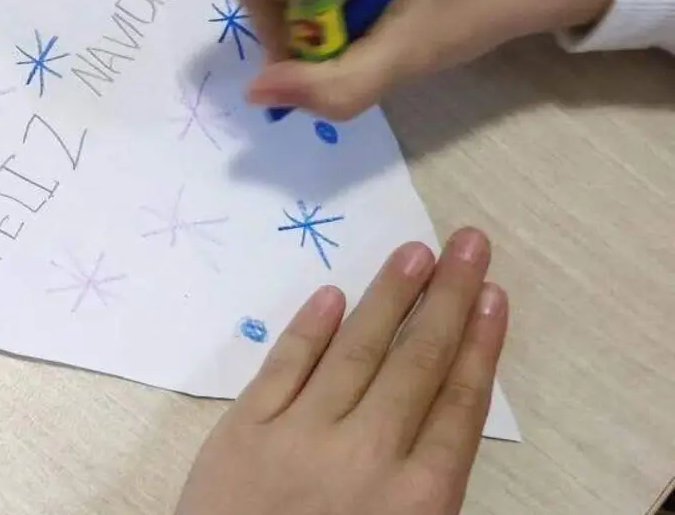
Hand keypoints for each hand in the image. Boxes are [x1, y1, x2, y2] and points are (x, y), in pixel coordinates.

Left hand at [174, 228, 508, 514]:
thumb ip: (421, 485)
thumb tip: (439, 413)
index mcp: (415, 497)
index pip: (457, 403)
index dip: (478, 344)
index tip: (491, 295)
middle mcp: (365, 455)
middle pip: (415, 363)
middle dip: (446, 298)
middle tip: (466, 242)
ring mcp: (299, 437)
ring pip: (354, 351)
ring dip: (389, 296)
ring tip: (414, 252)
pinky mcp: (242, 431)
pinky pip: (283, 367)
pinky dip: (310, 329)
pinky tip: (334, 295)